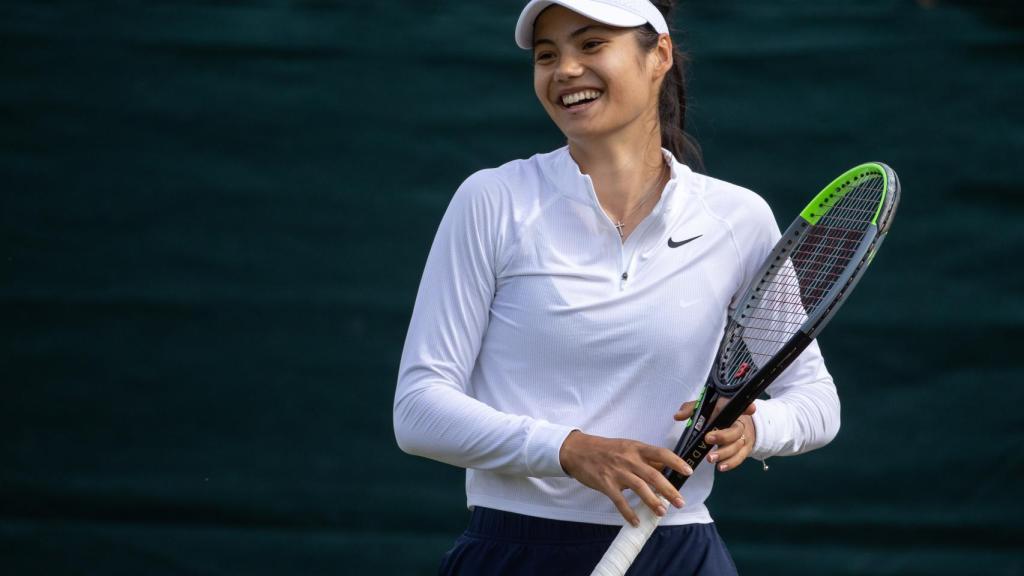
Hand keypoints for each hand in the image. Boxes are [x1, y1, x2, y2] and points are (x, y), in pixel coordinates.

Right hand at [558, 430, 692, 526]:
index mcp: (636, 448)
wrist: (577, 450)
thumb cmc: (605, 449)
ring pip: (639, 488)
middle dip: (669, 490)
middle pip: (653, 475)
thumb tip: (664, 469)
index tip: (688, 471)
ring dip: (653, 502)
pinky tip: (636, 522)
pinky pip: (620, 501)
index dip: (676, 462)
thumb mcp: (626, 447)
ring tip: (662, 512)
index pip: (661, 453)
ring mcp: (617, 472)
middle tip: (680, 502)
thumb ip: (644, 458)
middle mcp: (628, 459)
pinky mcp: (605, 484)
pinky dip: (628, 513)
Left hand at [674, 397, 756, 472]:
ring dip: (724, 453)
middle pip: (736, 430)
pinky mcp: (744, 450)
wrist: (739, 423)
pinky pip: (740, 458)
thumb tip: (677, 416)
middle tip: (708, 439)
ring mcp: (743, 438)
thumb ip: (691, 409)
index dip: (747, 408)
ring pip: (737, 446)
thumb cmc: (719, 414)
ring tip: (710, 459)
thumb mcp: (704, 408)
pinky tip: (720, 467)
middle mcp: (740, 424)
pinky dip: (731, 463)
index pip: (741, 406)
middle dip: (723, 436)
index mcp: (731, 410)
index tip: (751, 409)